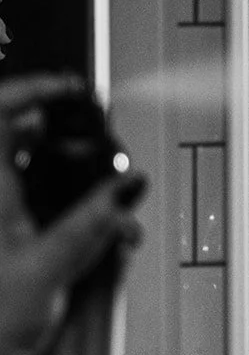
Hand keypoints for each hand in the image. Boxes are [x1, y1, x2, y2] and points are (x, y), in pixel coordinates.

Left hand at [0, 77, 144, 354]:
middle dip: (66, 144)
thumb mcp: (49, 267)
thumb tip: (129, 184)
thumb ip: (95, 223)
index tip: (72, 87)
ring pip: (29, 182)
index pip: (3, 115)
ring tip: (108, 207)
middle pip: (18, 146)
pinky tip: (98, 241)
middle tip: (101, 152)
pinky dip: (67, 217)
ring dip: (72, 186)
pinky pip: (34, 216)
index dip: (36, 90)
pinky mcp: (7, 250)